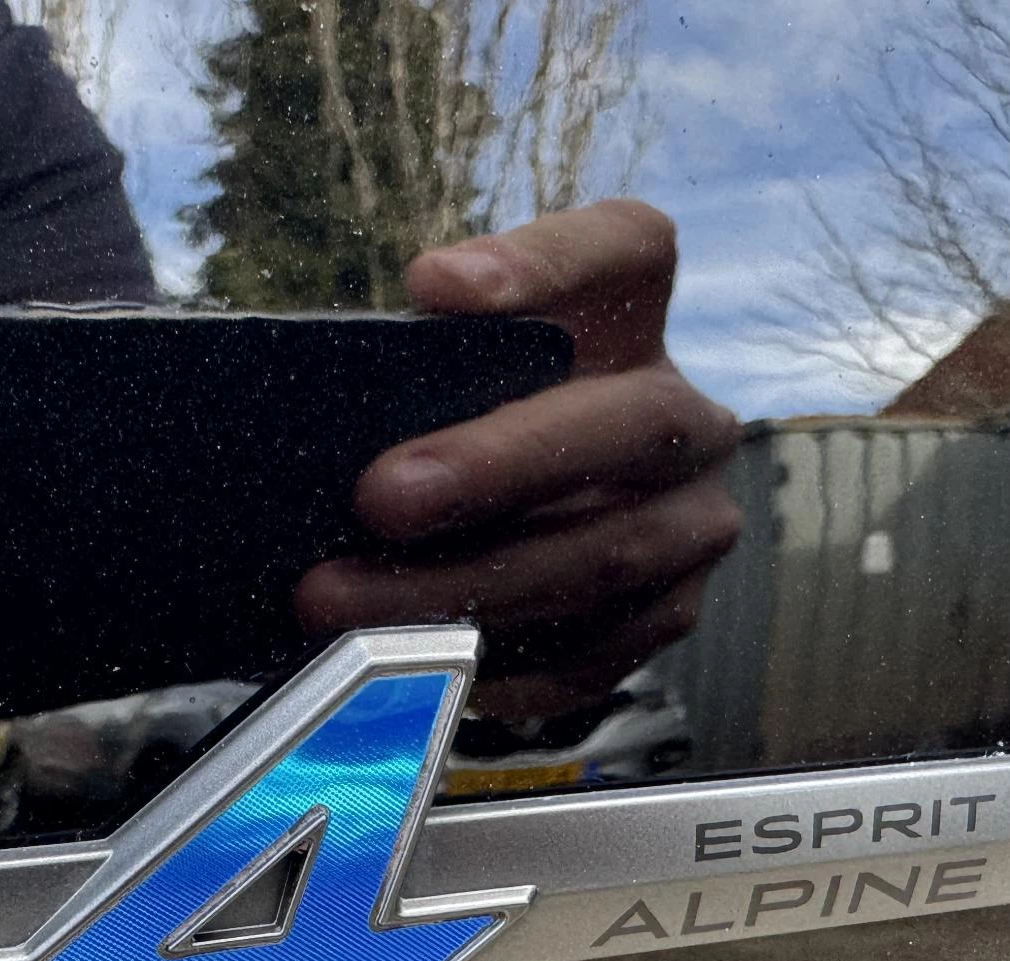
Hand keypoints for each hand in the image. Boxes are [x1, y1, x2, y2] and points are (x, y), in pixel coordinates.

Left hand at [295, 199, 741, 719]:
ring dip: (462, 588)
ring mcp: (690, 524)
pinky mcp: (666, 618)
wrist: (530, 537)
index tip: (432, 287)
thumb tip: (319, 402)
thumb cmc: (462, 435)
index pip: (623, 251)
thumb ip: (413, 369)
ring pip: (601, 558)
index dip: (540, 265)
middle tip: (379, 498)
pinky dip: (488, 658)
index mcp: (632, 321)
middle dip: (495, 467)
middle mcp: (684, 418)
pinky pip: (586, 651)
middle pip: (627, 424)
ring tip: (343, 603)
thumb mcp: (445, 379)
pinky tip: (400, 662)